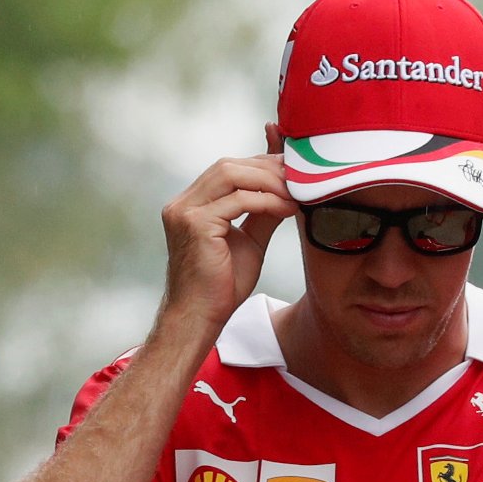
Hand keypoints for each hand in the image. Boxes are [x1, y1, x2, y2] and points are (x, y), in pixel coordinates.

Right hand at [159, 123, 296, 326]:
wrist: (201, 317)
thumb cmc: (222, 286)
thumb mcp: (249, 241)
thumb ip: (263, 213)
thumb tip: (288, 190)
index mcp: (192, 204)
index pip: (228, 169)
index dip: (262, 165)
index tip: (293, 171)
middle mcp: (183, 203)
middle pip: (228, 165)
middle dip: (268, 168)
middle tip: (300, 178)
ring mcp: (185, 211)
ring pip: (231, 174)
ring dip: (268, 181)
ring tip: (295, 192)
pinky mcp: (195, 224)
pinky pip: (238, 200)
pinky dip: (266, 201)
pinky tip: (287, 208)